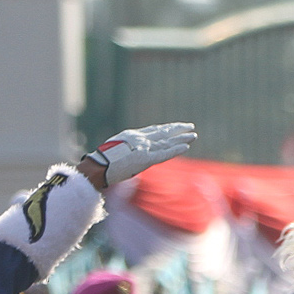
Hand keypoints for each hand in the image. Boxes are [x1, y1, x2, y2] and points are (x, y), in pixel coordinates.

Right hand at [79, 122, 196, 189]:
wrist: (99, 166)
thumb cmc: (104, 161)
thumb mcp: (117, 150)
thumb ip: (128, 150)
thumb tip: (133, 155)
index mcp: (133, 136)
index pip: (154, 130)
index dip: (166, 129)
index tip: (176, 127)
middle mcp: (140, 139)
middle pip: (163, 133)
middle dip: (177, 130)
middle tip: (190, 127)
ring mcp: (144, 148)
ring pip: (167, 141)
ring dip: (181, 138)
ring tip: (193, 135)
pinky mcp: (146, 159)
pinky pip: (164, 153)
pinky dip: (175, 150)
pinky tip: (186, 146)